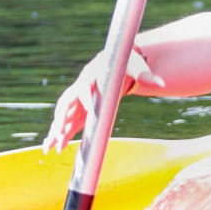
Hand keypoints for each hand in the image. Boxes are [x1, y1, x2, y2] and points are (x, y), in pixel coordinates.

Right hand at [42, 48, 164, 152]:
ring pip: (63, 116)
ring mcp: (78, 100)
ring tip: (48, 147)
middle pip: (67, 104)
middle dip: (62, 119)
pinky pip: (67, 123)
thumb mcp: (136, 67)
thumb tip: (162, 84)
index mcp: (92, 77)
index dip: (87, 99)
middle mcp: (81, 88)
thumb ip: (146, 76)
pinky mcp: (80, 110)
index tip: (89, 111)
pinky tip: (52, 147)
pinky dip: (59, 134)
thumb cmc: (126, 64)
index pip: (86, 88)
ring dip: (56, 130)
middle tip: (60, 132)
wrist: (115, 62)